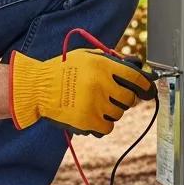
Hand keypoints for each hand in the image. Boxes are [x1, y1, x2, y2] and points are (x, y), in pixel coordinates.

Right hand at [9, 48, 154, 135]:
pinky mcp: (87, 121)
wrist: (36, 88)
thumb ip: (111, 60)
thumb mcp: (85, 56)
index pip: (136, 78)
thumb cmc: (61, 70)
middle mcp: (100, 84)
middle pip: (129, 99)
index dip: (145, 85)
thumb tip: (137, 65)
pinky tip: (90, 115)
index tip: (147, 89)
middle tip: (109, 95)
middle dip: (122, 98)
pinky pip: (107, 128)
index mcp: (102, 66)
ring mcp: (94, 104)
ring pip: (118, 114)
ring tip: (92, 103)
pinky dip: (101, 124)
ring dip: (109, 111)